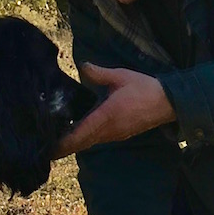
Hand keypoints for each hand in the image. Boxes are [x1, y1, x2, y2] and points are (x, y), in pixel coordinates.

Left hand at [54, 64, 175, 156]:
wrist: (168, 102)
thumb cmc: (144, 88)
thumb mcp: (120, 76)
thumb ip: (98, 73)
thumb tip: (82, 66)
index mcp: (105, 117)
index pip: (78, 136)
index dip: (62, 144)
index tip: (47, 148)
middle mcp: (109, 131)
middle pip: (81, 144)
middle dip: (63, 146)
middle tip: (46, 144)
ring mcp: (115, 135)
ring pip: (89, 143)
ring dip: (74, 142)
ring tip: (57, 137)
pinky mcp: (121, 135)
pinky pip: (98, 140)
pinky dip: (86, 139)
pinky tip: (79, 130)